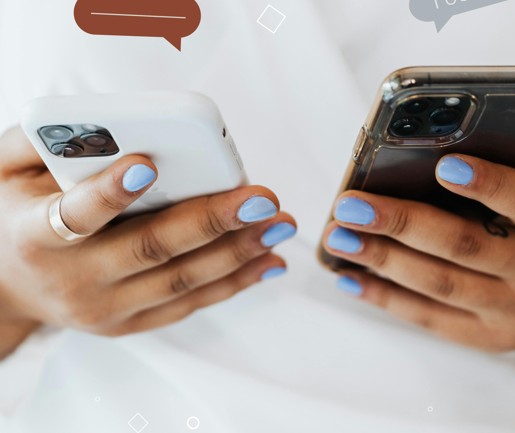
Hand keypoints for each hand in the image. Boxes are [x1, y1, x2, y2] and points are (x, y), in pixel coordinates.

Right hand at [0, 126, 295, 353]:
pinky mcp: (132, 323)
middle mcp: (76, 280)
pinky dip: (234, 282)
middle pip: (151, 249)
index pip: (76, 216)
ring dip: (238, 252)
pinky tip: (268, 260)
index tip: (147, 164)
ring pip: (182, 281)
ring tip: (279, 225)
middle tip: (261, 197)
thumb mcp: (4, 174)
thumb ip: (43, 142)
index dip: (110, 193)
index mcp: (37, 237)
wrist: (6, 290)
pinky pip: (190, 303)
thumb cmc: (13, 219)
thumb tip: (102, 121)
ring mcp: (108, 310)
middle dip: (211, 222)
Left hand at [322, 153, 514, 390]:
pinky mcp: (487, 336)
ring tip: (338, 237)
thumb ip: (493, 161)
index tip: (442, 165)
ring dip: (381, 259)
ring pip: (438, 284)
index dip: (486, 184)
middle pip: (463, 245)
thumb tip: (416, 147)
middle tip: (350, 206)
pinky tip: (349, 274)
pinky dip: (383, 295)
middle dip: (399, 223)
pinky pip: (428, 317)